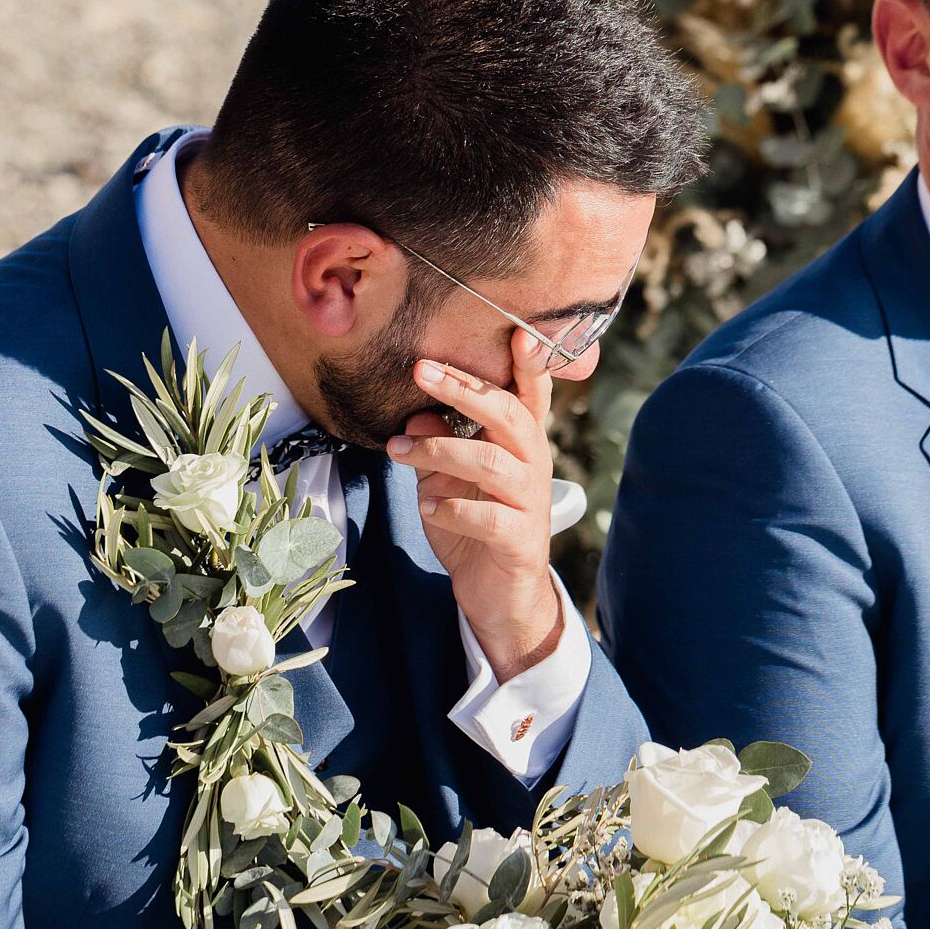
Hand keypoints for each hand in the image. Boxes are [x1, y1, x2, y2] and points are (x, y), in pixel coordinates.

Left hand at [386, 330, 564, 681]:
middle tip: (420, 369)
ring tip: (398, 450)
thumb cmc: (475, 525)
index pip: (528, 394)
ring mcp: (529, 503)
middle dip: (464, 389)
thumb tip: (415, 415)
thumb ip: (436, 445)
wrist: (500, 596)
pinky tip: (427, 507)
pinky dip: (454, 508)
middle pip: (507, 415)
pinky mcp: (519, 540)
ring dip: (440, 450)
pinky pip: (490, 518)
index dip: (528, 364)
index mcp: (519, 443)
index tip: (517, 332)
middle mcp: (532, 465)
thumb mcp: (447, 480)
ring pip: (493, 462)